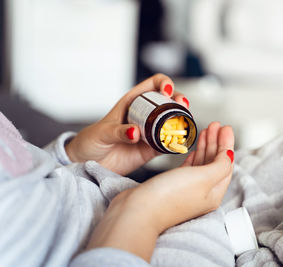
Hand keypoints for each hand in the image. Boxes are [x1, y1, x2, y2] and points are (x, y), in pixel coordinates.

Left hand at [65, 74, 188, 174]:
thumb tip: (136, 132)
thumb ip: (118, 132)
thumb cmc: (92, 141)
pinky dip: (176, 143)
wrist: (88, 163)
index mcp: (133, 102)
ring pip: (173, 120)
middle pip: (169, 101)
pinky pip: (169, 144)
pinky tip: (179, 142)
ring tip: (185, 123)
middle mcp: (145, 115)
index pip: (153, 85)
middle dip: (179, 100)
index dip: (164, 83)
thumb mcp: (102, 133)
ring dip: (182, 120)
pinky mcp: (153, 149)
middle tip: (182, 105)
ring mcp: (150, 132)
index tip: (167, 91)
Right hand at [86, 122, 234, 261]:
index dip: (227, 144)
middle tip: (216, 125)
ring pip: (202, 164)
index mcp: (214, 193)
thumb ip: (220, 165)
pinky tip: (194, 149)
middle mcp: (202, 193)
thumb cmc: (169, 196)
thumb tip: (231, 155)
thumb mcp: (203, 177)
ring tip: (206, 130)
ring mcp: (187, 190)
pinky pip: (189, 168)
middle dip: (216, 142)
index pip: (226, 163)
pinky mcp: (173, 186)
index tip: (225, 128)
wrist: (138, 211)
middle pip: (215, 162)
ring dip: (206, 146)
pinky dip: (194, 156)